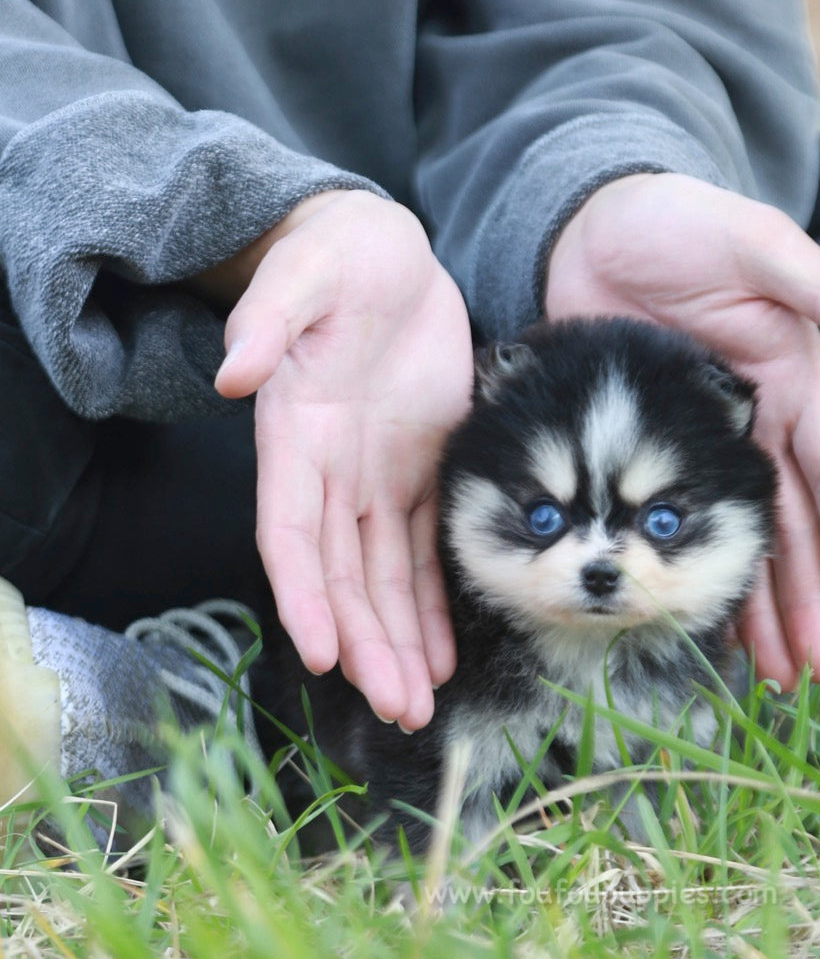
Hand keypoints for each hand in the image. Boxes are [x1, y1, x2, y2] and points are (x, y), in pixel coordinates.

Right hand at [209, 190, 473, 728]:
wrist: (384, 251)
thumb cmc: (338, 254)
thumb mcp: (305, 270)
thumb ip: (269, 318)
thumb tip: (235, 371)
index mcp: (296, 436)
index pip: (291, 533)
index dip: (305, 595)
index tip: (323, 654)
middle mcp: (331, 473)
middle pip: (342, 576)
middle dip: (366, 644)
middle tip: (396, 708)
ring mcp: (375, 480)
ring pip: (383, 579)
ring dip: (399, 643)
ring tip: (419, 704)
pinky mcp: (420, 474)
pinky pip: (425, 553)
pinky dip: (434, 606)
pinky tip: (444, 656)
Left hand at [543, 173, 819, 687]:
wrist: (593, 225)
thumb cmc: (682, 225)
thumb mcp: (755, 244)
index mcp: (794, 386)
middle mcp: (760, 429)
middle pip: (793, 532)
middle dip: (807, 604)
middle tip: (814, 673)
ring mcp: (708, 450)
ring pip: (742, 545)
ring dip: (758, 611)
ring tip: (770, 676)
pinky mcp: (654, 457)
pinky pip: (678, 529)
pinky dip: (694, 578)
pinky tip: (702, 629)